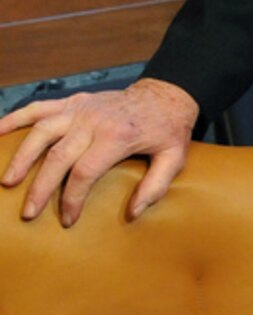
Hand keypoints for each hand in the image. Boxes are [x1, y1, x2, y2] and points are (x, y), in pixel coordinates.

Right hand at [0, 79, 199, 224]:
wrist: (166, 94)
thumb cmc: (168, 129)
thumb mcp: (174, 158)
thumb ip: (156, 186)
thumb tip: (132, 212)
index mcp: (118, 136)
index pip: (85, 172)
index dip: (72, 199)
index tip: (68, 220)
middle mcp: (94, 121)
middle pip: (58, 157)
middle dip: (40, 187)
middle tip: (29, 213)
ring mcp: (80, 109)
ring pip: (41, 132)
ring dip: (22, 157)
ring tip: (7, 181)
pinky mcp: (73, 101)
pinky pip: (39, 108)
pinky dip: (16, 118)